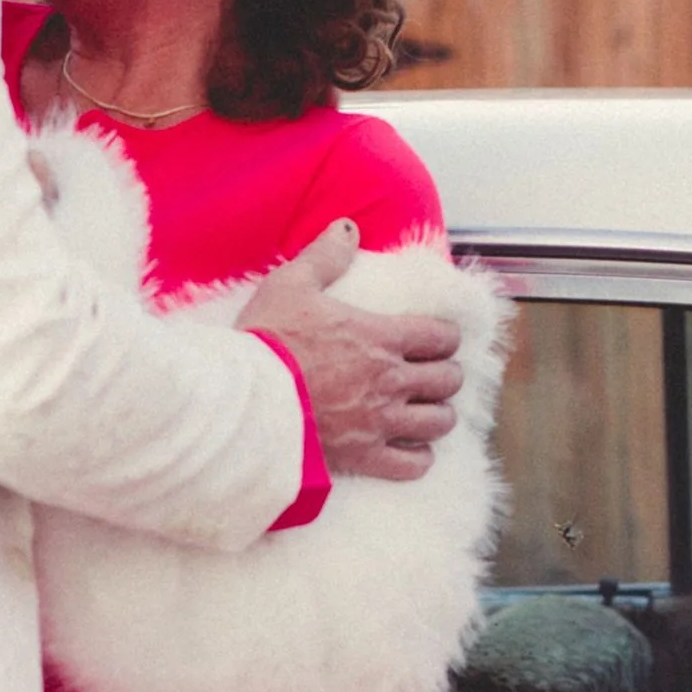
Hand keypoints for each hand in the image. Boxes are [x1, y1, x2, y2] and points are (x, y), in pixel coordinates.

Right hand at [242, 221, 460, 482]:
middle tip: (429, 375)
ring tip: (423, 411)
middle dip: (444, 376)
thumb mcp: (291, 285)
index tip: (434, 340)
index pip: (442, 337)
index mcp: (382, 336)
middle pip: (448, 381)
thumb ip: (326, 256)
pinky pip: (413, 465)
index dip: (444, 337)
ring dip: (437, 415)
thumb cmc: (267, 340)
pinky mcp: (364, 457)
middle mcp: (391, 380)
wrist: (243, 401)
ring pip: (440, 422)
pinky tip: (409, 450)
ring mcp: (381, 422)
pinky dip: (418, 458)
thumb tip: (347, 226)